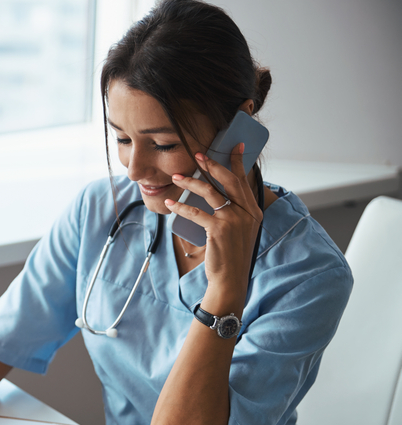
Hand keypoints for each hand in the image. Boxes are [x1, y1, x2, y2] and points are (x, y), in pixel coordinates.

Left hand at [165, 143, 261, 295]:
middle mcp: (247, 212)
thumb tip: (218, 195)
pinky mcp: (218, 230)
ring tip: (176, 178)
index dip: (238, 161)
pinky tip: (170, 203)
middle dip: (211, 164)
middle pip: (228, 180)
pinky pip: (196, 212)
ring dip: (190, 182)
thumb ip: (235, 212)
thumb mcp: (239, 230)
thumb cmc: (230, 254)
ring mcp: (234, 220)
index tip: (235, 145)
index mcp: (253, 210)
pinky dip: (181, 206)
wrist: (230, 278)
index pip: (244, 180)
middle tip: (197, 154)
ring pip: (210, 192)